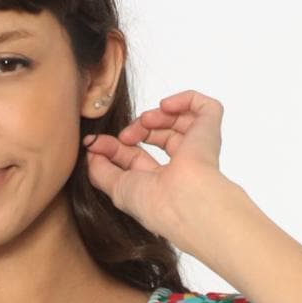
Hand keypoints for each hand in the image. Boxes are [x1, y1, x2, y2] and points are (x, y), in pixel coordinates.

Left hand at [82, 90, 234, 245]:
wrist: (182, 201)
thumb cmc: (154, 203)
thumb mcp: (116, 188)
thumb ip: (100, 171)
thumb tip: (91, 152)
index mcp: (161, 183)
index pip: (137, 156)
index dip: (117, 145)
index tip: (97, 143)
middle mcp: (181, 166)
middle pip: (158, 135)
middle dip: (136, 129)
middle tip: (125, 135)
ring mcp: (198, 148)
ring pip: (178, 120)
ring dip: (155, 115)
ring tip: (146, 120)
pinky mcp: (210, 131)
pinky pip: (203, 106)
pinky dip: (182, 99)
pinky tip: (165, 106)